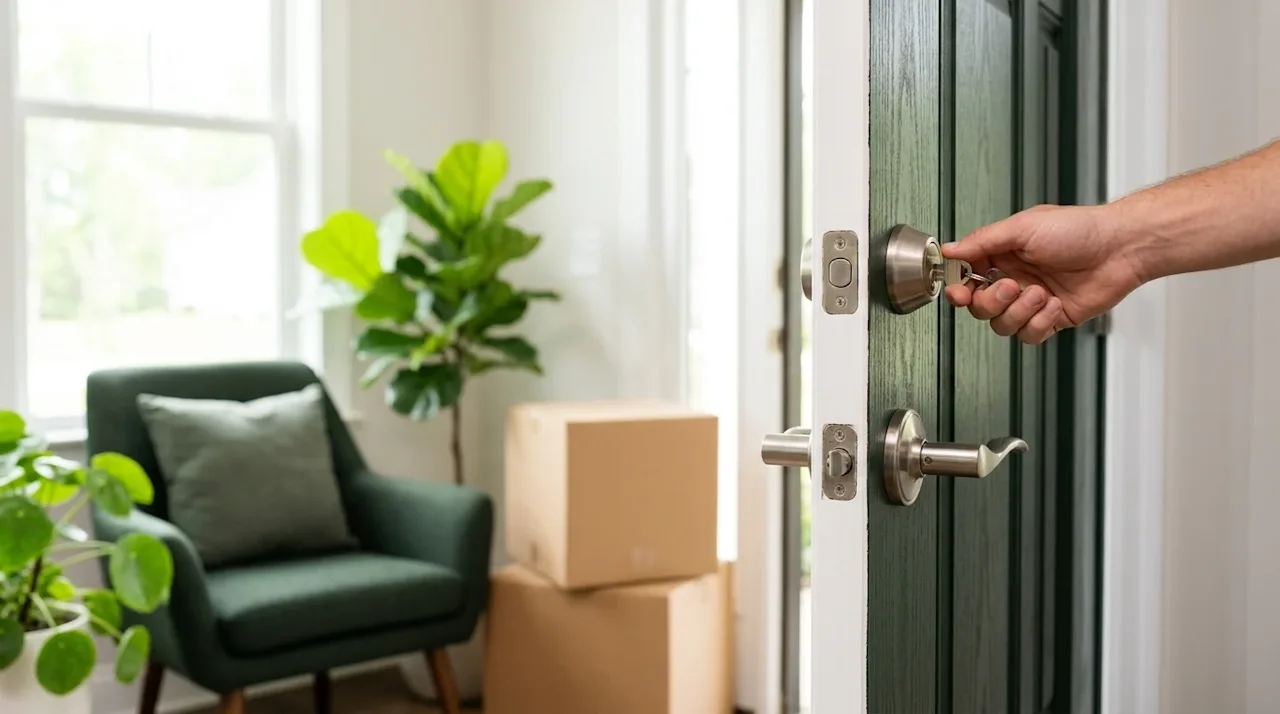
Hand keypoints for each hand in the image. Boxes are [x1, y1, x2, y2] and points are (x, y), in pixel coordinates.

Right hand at [941, 204, 1145, 343]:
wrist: (1120, 248)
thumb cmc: (1079, 230)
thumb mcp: (1022, 227)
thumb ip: (981, 241)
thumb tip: (950, 249)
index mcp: (1003, 255)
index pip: (966, 278)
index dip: (959, 289)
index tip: (959, 292)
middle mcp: (1014, 278)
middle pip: (980, 307)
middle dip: (992, 301)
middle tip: (1011, 286)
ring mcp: (1032, 301)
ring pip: (1002, 325)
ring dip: (1020, 311)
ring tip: (1041, 293)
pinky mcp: (1051, 319)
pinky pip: (1030, 335)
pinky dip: (1041, 322)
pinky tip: (1055, 304)